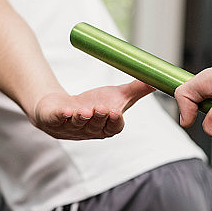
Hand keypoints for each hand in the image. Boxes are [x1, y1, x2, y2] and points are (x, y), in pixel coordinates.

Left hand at [31, 80, 154, 139]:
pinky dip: (61, 115)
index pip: (113, 128)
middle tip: (101, 108)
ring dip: (82, 118)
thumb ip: (137, 90)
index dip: (114, 122)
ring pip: (78, 124)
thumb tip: (157, 80)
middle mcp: (89, 130)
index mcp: (106, 127)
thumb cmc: (92, 104)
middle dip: (99, 118)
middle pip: (96, 126)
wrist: (61, 108)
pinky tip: (64, 110)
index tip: (116, 112)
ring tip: (84, 110)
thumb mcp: (117, 96)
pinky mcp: (54, 121)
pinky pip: (57, 120)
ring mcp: (70, 128)